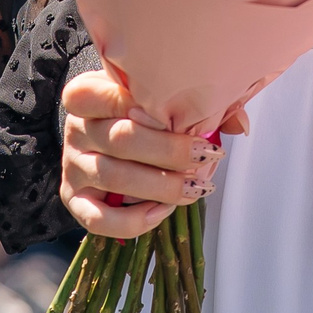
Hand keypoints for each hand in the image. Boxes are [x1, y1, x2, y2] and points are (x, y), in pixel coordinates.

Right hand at [59, 69, 241, 240]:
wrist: (102, 140)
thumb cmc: (136, 115)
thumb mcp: (154, 97)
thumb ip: (194, 104)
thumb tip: (240, 125)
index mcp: (89, 92)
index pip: (111, 94)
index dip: (152, 107)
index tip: (189, 119)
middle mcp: (76, 128)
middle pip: (122, 139)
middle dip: (171, 151)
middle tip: (206, 155)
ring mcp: (72, 167)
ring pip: (116, 178)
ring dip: (162, 187)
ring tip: (197, 187)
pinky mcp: (73, 201)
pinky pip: (99, 219)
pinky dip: (134, 220)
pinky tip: (163, 211)